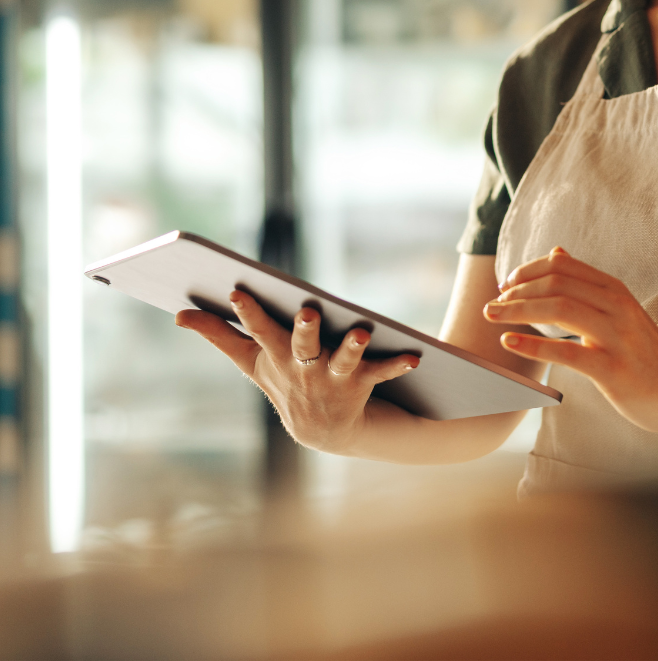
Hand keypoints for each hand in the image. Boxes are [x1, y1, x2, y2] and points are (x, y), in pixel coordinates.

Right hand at [175, 291, 418, 453]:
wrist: (323, 430)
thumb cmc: (285, 382)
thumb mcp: (251, 361)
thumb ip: (218, 335)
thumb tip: (179, 314)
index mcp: (275, 356)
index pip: (258, 330)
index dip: (249, 312)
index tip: (239, 291)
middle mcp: (303, 368)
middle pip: (301, 345)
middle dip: (304, 330)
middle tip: (308, 312)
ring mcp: (332, 378)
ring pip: (343, 360)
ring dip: (351, 348)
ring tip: (360, 332)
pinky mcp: (361, 385)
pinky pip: (381, 372)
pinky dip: (397, 364)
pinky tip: (414, 356)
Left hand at [486, 248, 657, 434]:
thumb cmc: (641, 350)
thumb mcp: (619, 308)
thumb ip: (587, 283)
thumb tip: (556, 252)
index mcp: (615, 290)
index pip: (563, 266)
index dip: (528, 271)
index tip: (506, 284)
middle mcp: (616, 306)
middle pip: (557, 284)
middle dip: (517, 291)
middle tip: (492, 304)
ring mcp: (616, 336)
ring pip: (559, 310)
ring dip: (518, 310)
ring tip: (493, 316)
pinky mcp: (611, 368)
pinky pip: (566, 353)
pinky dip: (532, 346)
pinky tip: (509, 343)